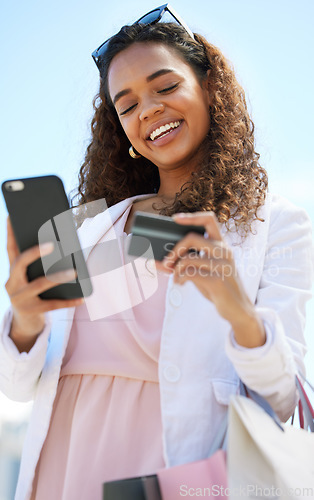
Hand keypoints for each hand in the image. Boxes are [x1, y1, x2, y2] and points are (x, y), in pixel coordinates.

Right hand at [5, 218, 82, 351]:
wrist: (24, 324)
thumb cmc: (33, 294)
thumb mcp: (32, 278)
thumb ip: (39, 264)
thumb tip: (61, 245)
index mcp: (13, 271)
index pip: (10, 248)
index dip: (10, 232)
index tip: (12, 215)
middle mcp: (12, 283)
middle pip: (20, 263)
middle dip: (35, 252)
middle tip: (52, 244)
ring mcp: (20, 298)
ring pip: (40, 284)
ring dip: (58, 276)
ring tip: (75, 271)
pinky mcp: (32, 312)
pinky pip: (53, 305)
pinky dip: (69, 301)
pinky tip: (82, 298)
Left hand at [156, 211, 265, 347]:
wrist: (238, 309)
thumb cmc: (217, 287)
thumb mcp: (204, 270)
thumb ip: (187, 262)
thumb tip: (157, 261)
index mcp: (222, 244)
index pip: (209, 219)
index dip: (191, 216)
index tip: (174, 219)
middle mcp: (224, 251)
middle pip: (191, 237)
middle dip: (174, 249)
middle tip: (167, 262)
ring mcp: (222, 265)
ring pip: (188, 258)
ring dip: (175, 269)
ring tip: (175, 277)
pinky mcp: (217, 280)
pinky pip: (189, 273)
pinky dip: (179, 278)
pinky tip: (180, 283)